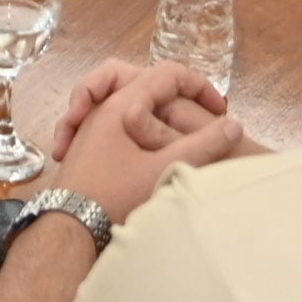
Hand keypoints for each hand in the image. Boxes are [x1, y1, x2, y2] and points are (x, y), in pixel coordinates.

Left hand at [40, 58, 249, 221]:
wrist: (68, 228)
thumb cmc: (115, 197)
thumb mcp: (166, 169)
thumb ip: (202, 144)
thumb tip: (233, 126)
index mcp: (123, 104)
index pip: (168, 74)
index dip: (200, 86)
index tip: (220, 112)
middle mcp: (103, 107)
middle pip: (140, 75)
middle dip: (171, 88)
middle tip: (191, 110)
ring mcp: (91, 126)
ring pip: (123, 96)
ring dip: (150, 106)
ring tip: (168, 126)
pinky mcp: (86, 146)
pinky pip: (112, 119)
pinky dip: (133, 123)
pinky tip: (143, 147)